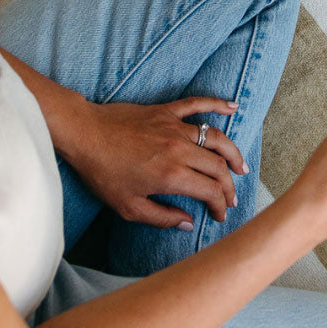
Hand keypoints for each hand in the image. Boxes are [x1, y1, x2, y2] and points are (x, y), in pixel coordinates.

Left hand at [60, 97, 246, 228]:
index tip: (219, 215)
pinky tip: (233, 107)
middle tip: (231, 198)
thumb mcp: (129, 207)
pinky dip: (217, 104)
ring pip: (215, 137)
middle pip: (218, 166)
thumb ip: (162, 217)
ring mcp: (174, 126)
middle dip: (229, 185)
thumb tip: (187, 223)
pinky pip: (197, 104)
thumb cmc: (103, 173)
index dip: (220, 205)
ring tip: (241, 166)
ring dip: (232, 152)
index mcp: (171, 175)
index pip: (210, 190)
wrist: (85, 135)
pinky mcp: (166, 111)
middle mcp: (179, 149)